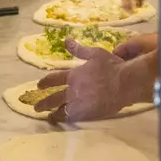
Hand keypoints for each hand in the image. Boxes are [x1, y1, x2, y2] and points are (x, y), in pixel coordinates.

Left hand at [35, 36, 157, 119]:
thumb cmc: (112, 66)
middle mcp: (73, 90)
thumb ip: (79, 49)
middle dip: (43, 103)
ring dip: (53, 113)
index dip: (45, 82)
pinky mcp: (87, 113)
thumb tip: (66, 40)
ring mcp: (79, 103)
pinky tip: (63, 120)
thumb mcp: (95, 53)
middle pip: (53, 98)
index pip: (54, 79)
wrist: (124, 83)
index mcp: (74, 75)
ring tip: (48, 116)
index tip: (39, 85)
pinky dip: (66, 119)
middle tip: (37, 107)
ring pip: (61, 110)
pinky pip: (72, 118)